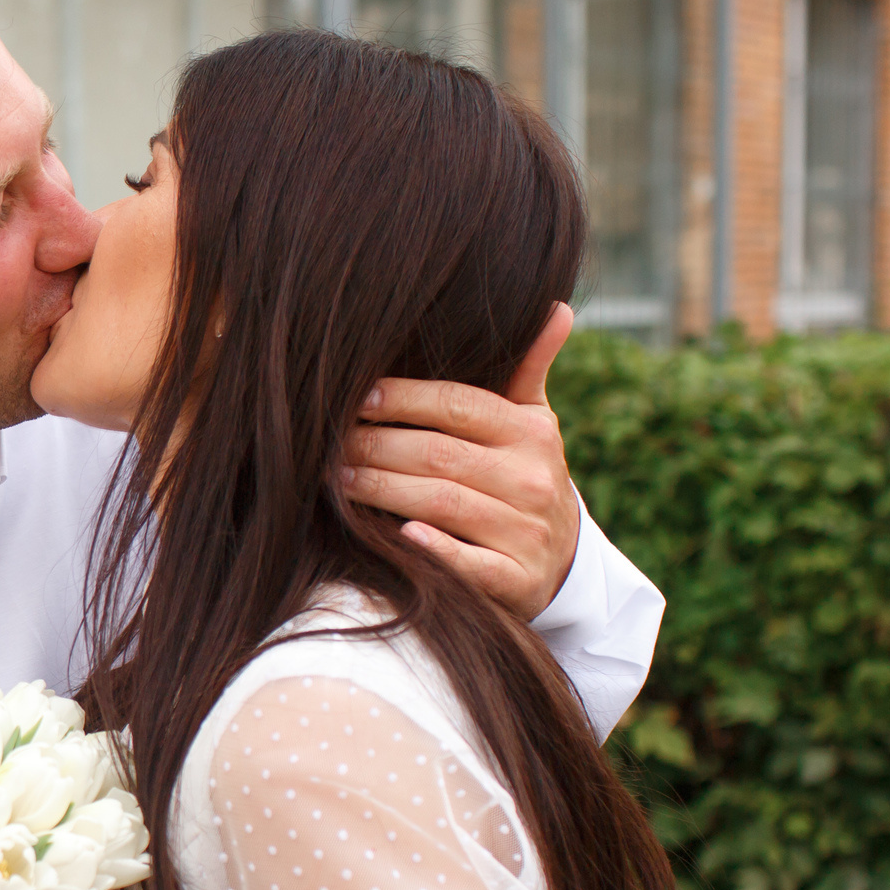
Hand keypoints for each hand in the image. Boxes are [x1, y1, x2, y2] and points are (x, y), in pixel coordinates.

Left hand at [342, 300, 581, 619]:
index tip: (357, 396)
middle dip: (377, 446)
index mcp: (532, 433)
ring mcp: (527, 533)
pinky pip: (469, 562)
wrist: (559, 562)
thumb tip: (555, 308)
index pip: (458, 407)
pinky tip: (400, 535)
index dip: (404, 399)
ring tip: (338, 480)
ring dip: (383, 490)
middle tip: (330, 440)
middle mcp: (533, 480)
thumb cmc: (522, 477)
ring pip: (442, 503)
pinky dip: (436, 549)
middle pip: (439, 455)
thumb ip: (528, 370)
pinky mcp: (517, 581)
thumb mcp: (532, 423)